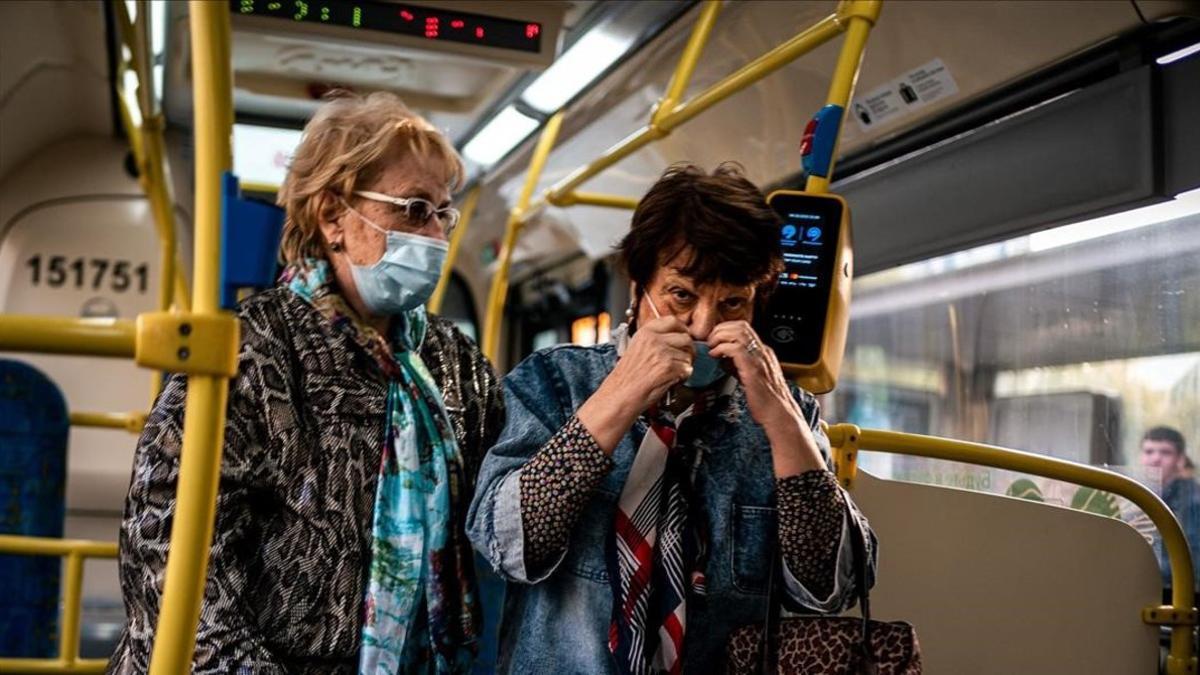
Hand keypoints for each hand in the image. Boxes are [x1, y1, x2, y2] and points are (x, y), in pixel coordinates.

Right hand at [577, 317, 692, 452]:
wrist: (620, 395)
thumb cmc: (627, 377)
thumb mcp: (637, 349)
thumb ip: (655, 341)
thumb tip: (676, 339)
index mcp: (645, 332)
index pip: (672, 321)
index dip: (682, 329)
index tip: (684, 337)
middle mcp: (654, 339)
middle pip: (685, 338)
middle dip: (688, 350)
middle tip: (683, 360)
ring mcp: (662, 352)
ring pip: (688, 355)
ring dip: (685, 366)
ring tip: (673, 373)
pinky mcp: (669, 367)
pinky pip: (687, 369)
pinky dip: (683, 377)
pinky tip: (672, 381)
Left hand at [707, 321, 823, 475]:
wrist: (779, 414)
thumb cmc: (765, 400)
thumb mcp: (750, 377)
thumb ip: (738, 365)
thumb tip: (722, 359)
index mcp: (763, 352)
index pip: (744, 328)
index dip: (727, 328)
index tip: (715, 337)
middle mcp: (763, 352)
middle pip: (741, 326)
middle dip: (721, 329)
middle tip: (710, 340)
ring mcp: (759, 358)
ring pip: (738, 333)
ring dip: (720, 336)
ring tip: (711, 346)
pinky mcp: (753, 368)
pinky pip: (735, 348)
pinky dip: (721, 348)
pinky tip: (716, 355)